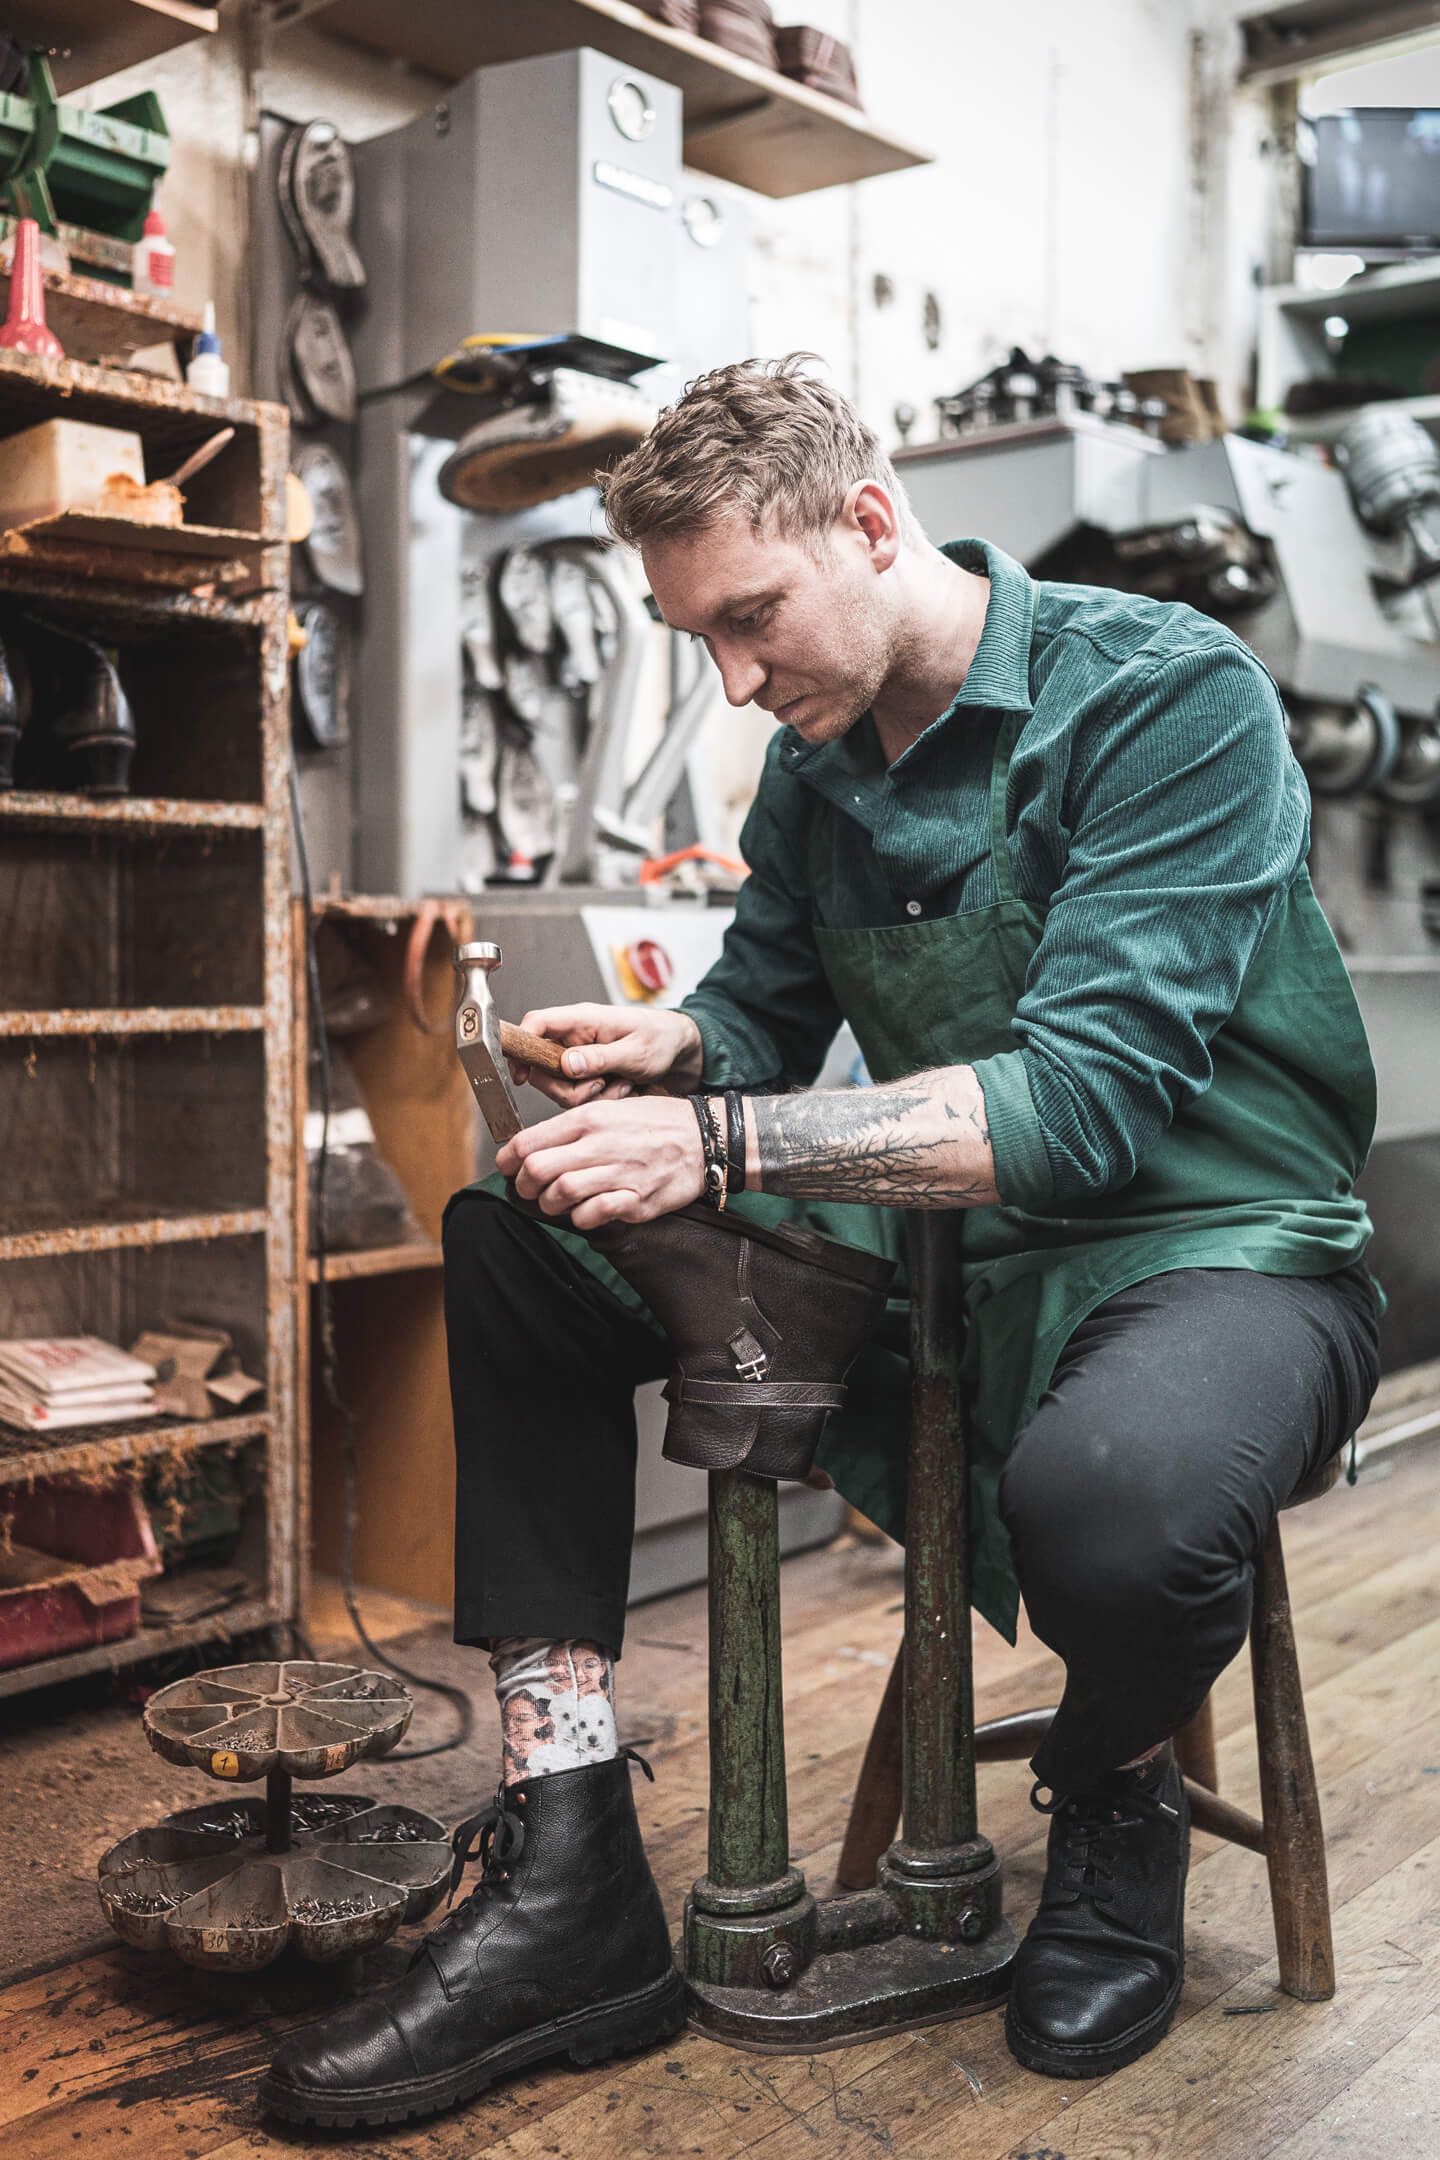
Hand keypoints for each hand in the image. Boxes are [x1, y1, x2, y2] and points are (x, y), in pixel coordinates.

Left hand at [496, 1094, 705, 1229]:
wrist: (705, 1139)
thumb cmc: (656, 1123)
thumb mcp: (612, 1108)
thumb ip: (574, 1126)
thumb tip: (535, 1145)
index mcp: (589, 1119)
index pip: (529, 1141)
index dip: (507, 1160)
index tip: (506, 1167)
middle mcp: (600, 1145)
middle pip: (536, 1170)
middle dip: (523, 1185)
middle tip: (527, 1190)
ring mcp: (619, 1174)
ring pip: (560, 1193)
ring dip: (549, 1204)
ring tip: (555, 1202)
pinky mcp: (636, 1201)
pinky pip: (592, 1214)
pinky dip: (580, 1217)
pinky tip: (585, 1211)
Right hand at [507, 1001, 703, 1108]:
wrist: (679, 1049)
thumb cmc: (661, 1039)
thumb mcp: (635, 1051)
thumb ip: (600, 1058)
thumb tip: (567, 1064)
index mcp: (582, 1020)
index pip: (535, 1023)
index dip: (520, 1047)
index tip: (521, 1076)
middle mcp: (574, 1037)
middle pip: (540, 1066)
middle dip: (566, 1088)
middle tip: (599, 1087)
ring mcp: (578, 1056)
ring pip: (558, 1086)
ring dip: (586, 1096)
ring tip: (620, 1085)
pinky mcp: (585, 1072)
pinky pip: (575, 1094)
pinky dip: (596, 1099)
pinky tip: (620, 1089)